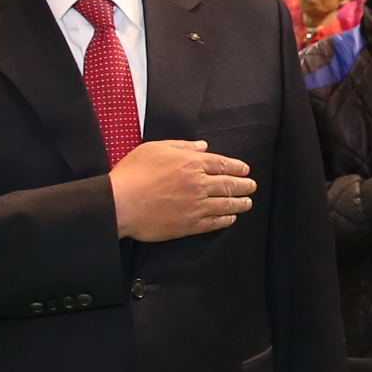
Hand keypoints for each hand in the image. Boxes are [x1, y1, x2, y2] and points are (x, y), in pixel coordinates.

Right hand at [112, 139, 254, 240]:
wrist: (120, 203)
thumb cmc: (134, 173)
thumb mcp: (156, 148)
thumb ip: (182, 146)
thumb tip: (203, 147)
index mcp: (192, 163)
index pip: (223, 164)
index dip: (237, 167)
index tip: (245, 170)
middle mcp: (199, 184)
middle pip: (229, 185)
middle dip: (244, 186)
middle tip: (252, 187)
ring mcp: (196, 206)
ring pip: (226, 205)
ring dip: (240, 204)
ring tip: (247, 203)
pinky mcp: (189, 225)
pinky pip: (214, 222)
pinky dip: (225, 220)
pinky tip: (230, 218)